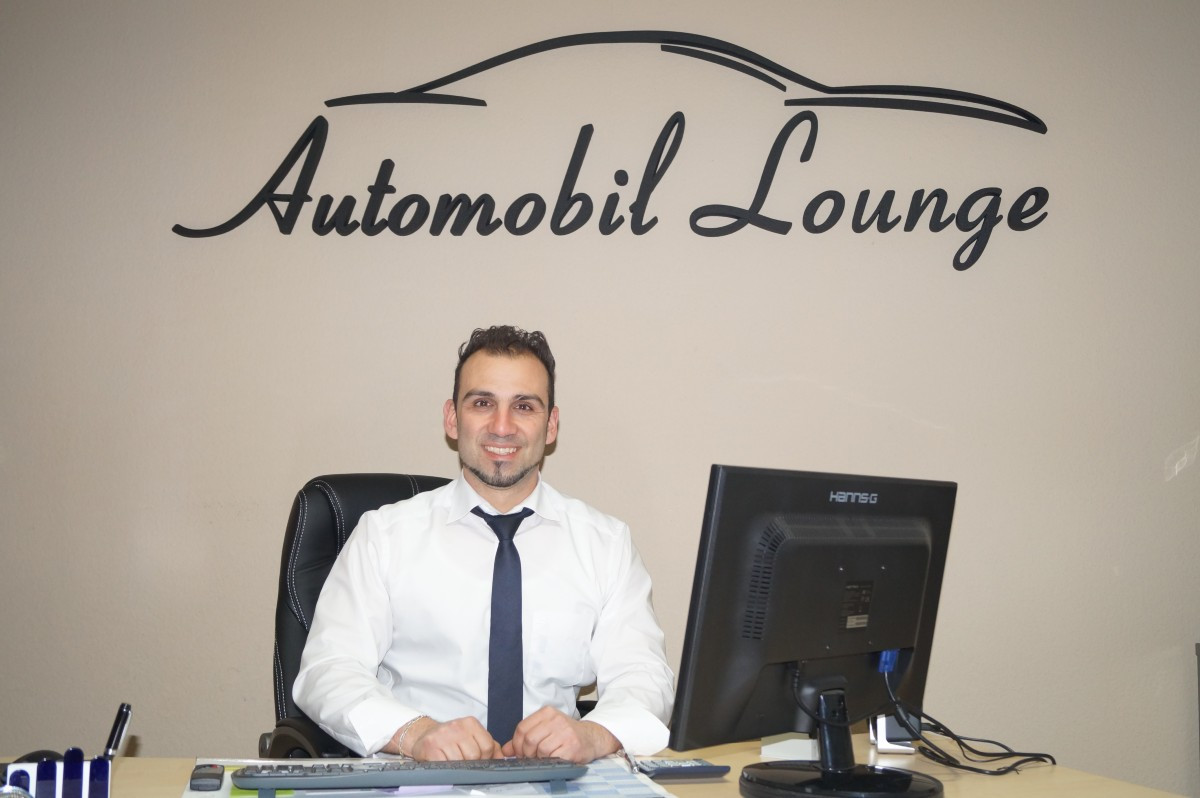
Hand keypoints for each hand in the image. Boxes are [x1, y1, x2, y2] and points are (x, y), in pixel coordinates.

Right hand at [388, 716, 501, 760]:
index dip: (485, 758)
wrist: (424, 736)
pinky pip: (445, 764)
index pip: (487, 745)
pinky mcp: (430, 747)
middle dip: (471, 763)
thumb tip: (502, 758)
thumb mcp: (471, 737)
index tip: (478, 760)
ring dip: (457, 766)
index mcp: (470, 723)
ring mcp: (443, 736)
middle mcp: (457, 726)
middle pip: (474, 755)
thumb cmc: (451, 739)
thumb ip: (489, 745)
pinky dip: (446, 768)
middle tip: (463, 761)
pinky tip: (443, 762)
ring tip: (452, 761)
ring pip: (460, 761)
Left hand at [501, 706, 619, 763]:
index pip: (522, 728)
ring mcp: (565, 732)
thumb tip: (505, 750)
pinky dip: (550, 761)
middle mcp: (556, 719)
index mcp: (547, 712)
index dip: (517, 744)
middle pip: (529, 739)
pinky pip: (552, 757)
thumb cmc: (566, 734)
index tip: (519, 752)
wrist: (592, 738)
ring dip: (539, 758)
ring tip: (545, 757)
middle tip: (531, 758)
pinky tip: (555, 759)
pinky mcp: (572, 746)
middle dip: (527, 753)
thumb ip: (525, 737)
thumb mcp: (545, 729)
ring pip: (540, 750)